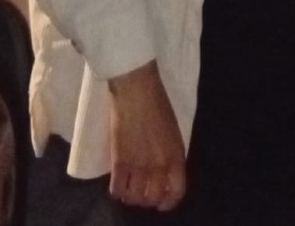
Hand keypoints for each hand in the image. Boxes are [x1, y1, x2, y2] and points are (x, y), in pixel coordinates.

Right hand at [106, 60, 186, 210]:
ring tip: (130, 189)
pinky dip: (117, 192)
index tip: (162, 203)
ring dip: (132, 197)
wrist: (137, 91)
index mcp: (176, 157)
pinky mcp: (119, 162)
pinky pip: (117, 190)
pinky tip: (118, 185)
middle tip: (143, 193)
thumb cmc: (159, 105)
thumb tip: (165, 172)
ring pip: (134, 198)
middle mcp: (159, 166)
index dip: (169, 202)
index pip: (176, 192)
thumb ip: (171, 154)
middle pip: (153, 198)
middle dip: (148, 200)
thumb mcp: (173, 133)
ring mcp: (138, 165)